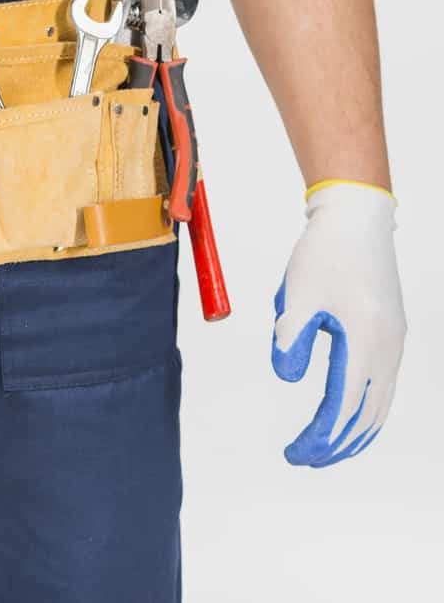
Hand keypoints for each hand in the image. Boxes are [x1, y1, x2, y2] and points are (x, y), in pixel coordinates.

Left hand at [272, 183, 404, 466]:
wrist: (356, 221)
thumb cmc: (323, 255)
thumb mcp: (297, 296)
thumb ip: (291, 338)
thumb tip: (287, 378)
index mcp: (365, 341)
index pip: (342, 406)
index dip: (320, 436)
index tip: (295, 455)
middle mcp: (387, 349)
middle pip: (366, 414)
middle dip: (335, 443)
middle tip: (302, 460)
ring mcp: (393, 343)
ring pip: (379, 405)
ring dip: (353, 432)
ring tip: (324, 449)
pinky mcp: (390, 335)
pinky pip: (381, 387)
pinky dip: (365, 410)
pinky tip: (346, 417)